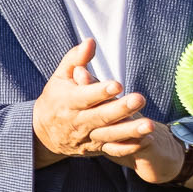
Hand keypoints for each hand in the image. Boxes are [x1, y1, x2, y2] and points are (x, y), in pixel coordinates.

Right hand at [31, 37, 148, 165]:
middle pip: (101, 116)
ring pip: (110, 135)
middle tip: (140, 99)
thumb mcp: (60, 77)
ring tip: (150, 125)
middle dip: (120, 109)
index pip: (85, 96)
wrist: (42, 133)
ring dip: (130, 131)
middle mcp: (78, 121)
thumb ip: (75, 59)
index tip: (116, 85)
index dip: (100, 91)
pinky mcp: (95, 147)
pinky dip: (129, 147)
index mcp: (68, 101)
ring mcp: (87, 136)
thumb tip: (90, 41)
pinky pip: (113, 150)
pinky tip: (146, 140)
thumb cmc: (56, 98)